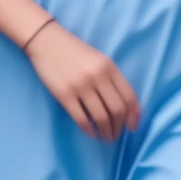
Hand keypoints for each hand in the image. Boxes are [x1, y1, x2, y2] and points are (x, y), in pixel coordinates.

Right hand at [24, 22, 140, 141]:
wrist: (47, 41)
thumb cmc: (75, 52)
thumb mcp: (99, 59)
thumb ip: (111, 78)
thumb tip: (124, 107)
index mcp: (109, 67)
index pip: (129, 96)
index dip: (133, 115)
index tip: (132, 127)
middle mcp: (98, 76)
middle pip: (117, 110)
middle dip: (119, 127)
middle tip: (116, 135)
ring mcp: (81, 86)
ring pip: (101, 117)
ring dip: (106, 132)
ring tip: (106, 137)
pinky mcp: (64, 95)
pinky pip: (81, 118)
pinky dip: (89, 130)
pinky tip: (92, 133)